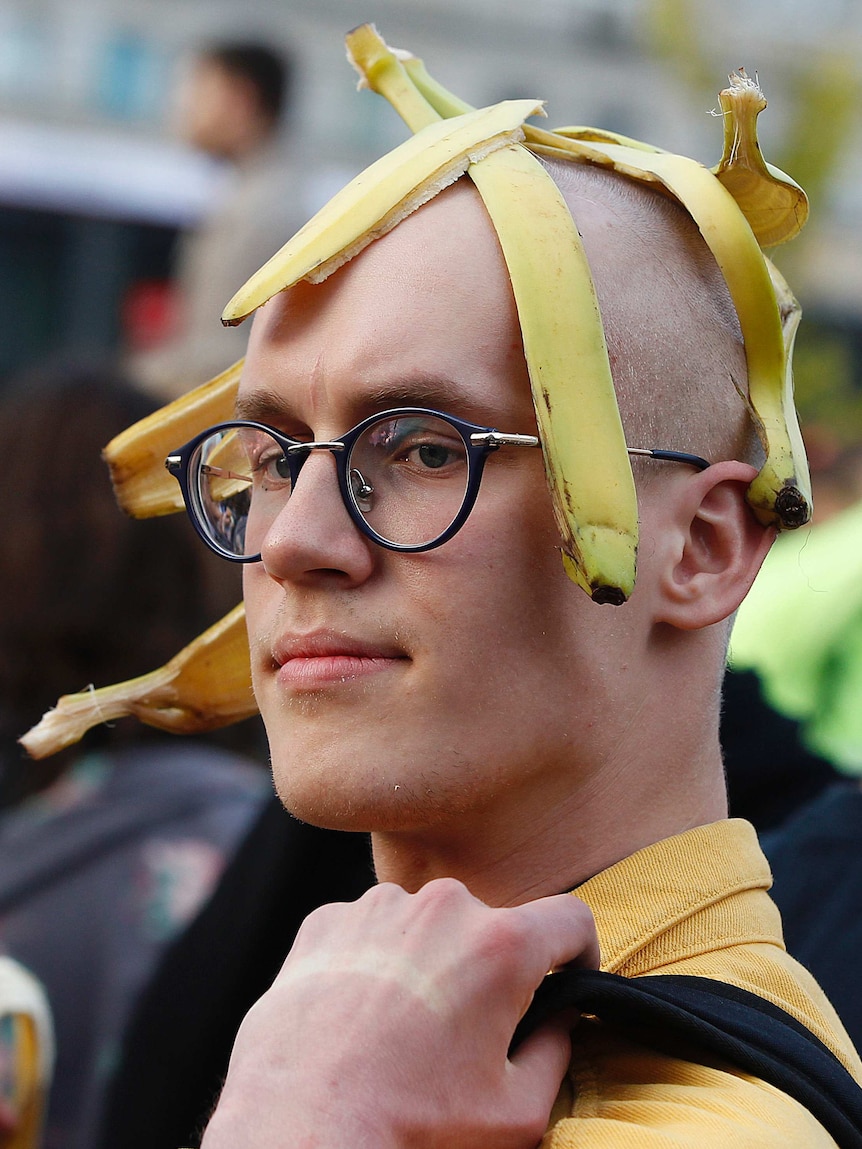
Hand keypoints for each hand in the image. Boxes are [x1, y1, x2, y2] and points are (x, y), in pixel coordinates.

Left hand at [202, 878, 598, 1148]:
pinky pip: (369, 931)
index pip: (571, 919)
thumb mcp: (516, 1112)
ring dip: (428, 961)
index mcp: (500, 945)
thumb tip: (561, 1019)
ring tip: (401, 1030)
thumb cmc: (410, 1126)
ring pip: (426, 925)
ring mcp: (378, 907)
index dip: (579, 953)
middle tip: (463, 1032)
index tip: (565, 981)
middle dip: (489, 969)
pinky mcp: (326, 921)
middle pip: (491, 925)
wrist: (299, 1126)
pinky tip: (359, 1018)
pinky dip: (373, 963)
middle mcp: (442, 907)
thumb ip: (557, 1051)